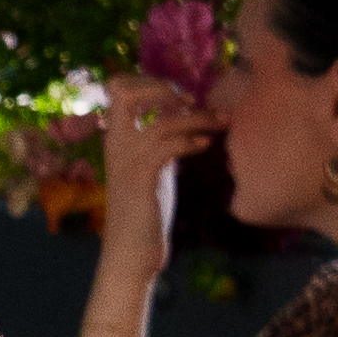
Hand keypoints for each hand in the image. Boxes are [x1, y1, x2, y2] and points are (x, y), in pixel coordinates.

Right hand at [86, 62, 205, 249]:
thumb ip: (160, 143)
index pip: (120, 90)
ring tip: (221, 122)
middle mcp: (116, 145)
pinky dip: (190, 140)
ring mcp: (127, 162)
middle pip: (125, 93)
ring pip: (161, 122)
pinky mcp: (142, 180)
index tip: (180, 97)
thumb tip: (182, 118)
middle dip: (162, 88)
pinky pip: (167, 146)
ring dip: (197, 118)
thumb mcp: (152, 169)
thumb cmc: (145, 213)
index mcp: (117, 140)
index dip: (150, 83)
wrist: (131, 253)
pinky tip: (206, 146)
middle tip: (192, 100)